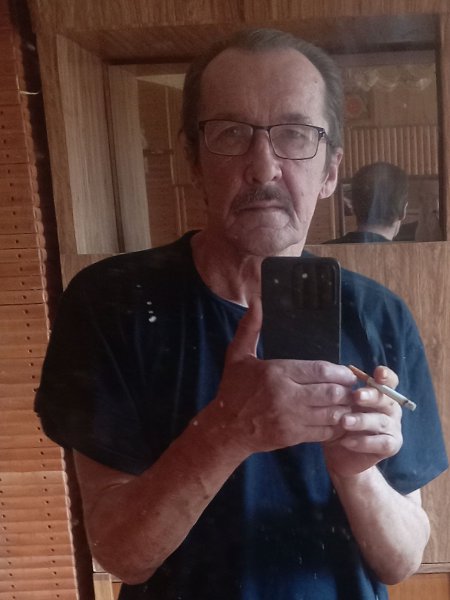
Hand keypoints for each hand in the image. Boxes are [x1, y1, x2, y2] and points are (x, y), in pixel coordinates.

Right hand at [203, 299, 355, 455]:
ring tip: (348, 402)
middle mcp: (286, 395)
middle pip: (330, 392)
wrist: (225, 428)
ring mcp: (291, 418)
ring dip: (344, 408)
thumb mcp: (237, 356)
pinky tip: (339, 420)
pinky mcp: (293, 437)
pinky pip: (324, 432)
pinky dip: (336, 426)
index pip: (319, 370)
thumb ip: (250, 329)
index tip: (346, 372)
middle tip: (351, 387)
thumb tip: (257, 303)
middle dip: (346, 390)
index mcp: (276, 372)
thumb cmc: (233, 390)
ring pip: (331, 413)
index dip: (339, 372)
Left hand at [323, 366, 402, 476]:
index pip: (390, 381)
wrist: (341, 455)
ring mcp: (393, 428)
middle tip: (356, 396)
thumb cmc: (340, 423)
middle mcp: (391, 409)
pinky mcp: (392, 446)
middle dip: (371, 396)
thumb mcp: (338, 406)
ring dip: (362, 420)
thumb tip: (337, 377)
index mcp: (380, 394)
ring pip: (381, 421)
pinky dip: (363, 442)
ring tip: (343, 422)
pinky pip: (381, 443)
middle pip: (386, 399)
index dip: (387, 376)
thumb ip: (342, 392)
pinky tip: (347, 442)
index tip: (378, 372)